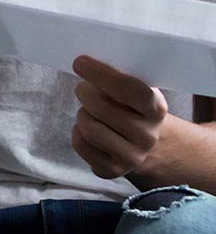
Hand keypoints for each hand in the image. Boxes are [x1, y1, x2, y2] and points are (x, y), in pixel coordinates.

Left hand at [72, 55, 167, 178]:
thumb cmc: (132, 107)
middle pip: (100, 108)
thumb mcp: (135, 88)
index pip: (131, 90)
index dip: (102, 74)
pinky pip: (80, 144)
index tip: (80, 62)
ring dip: (82, 113)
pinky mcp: (112, 170)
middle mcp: (147, 136)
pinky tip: (87, 128)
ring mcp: (132, 157)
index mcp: (155, 109)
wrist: (146, 144)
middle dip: (84, 92)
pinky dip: (77, 131)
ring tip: (89, 110)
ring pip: (88, 127)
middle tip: (83, 88)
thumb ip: (117, 76)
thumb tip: (85, 63)